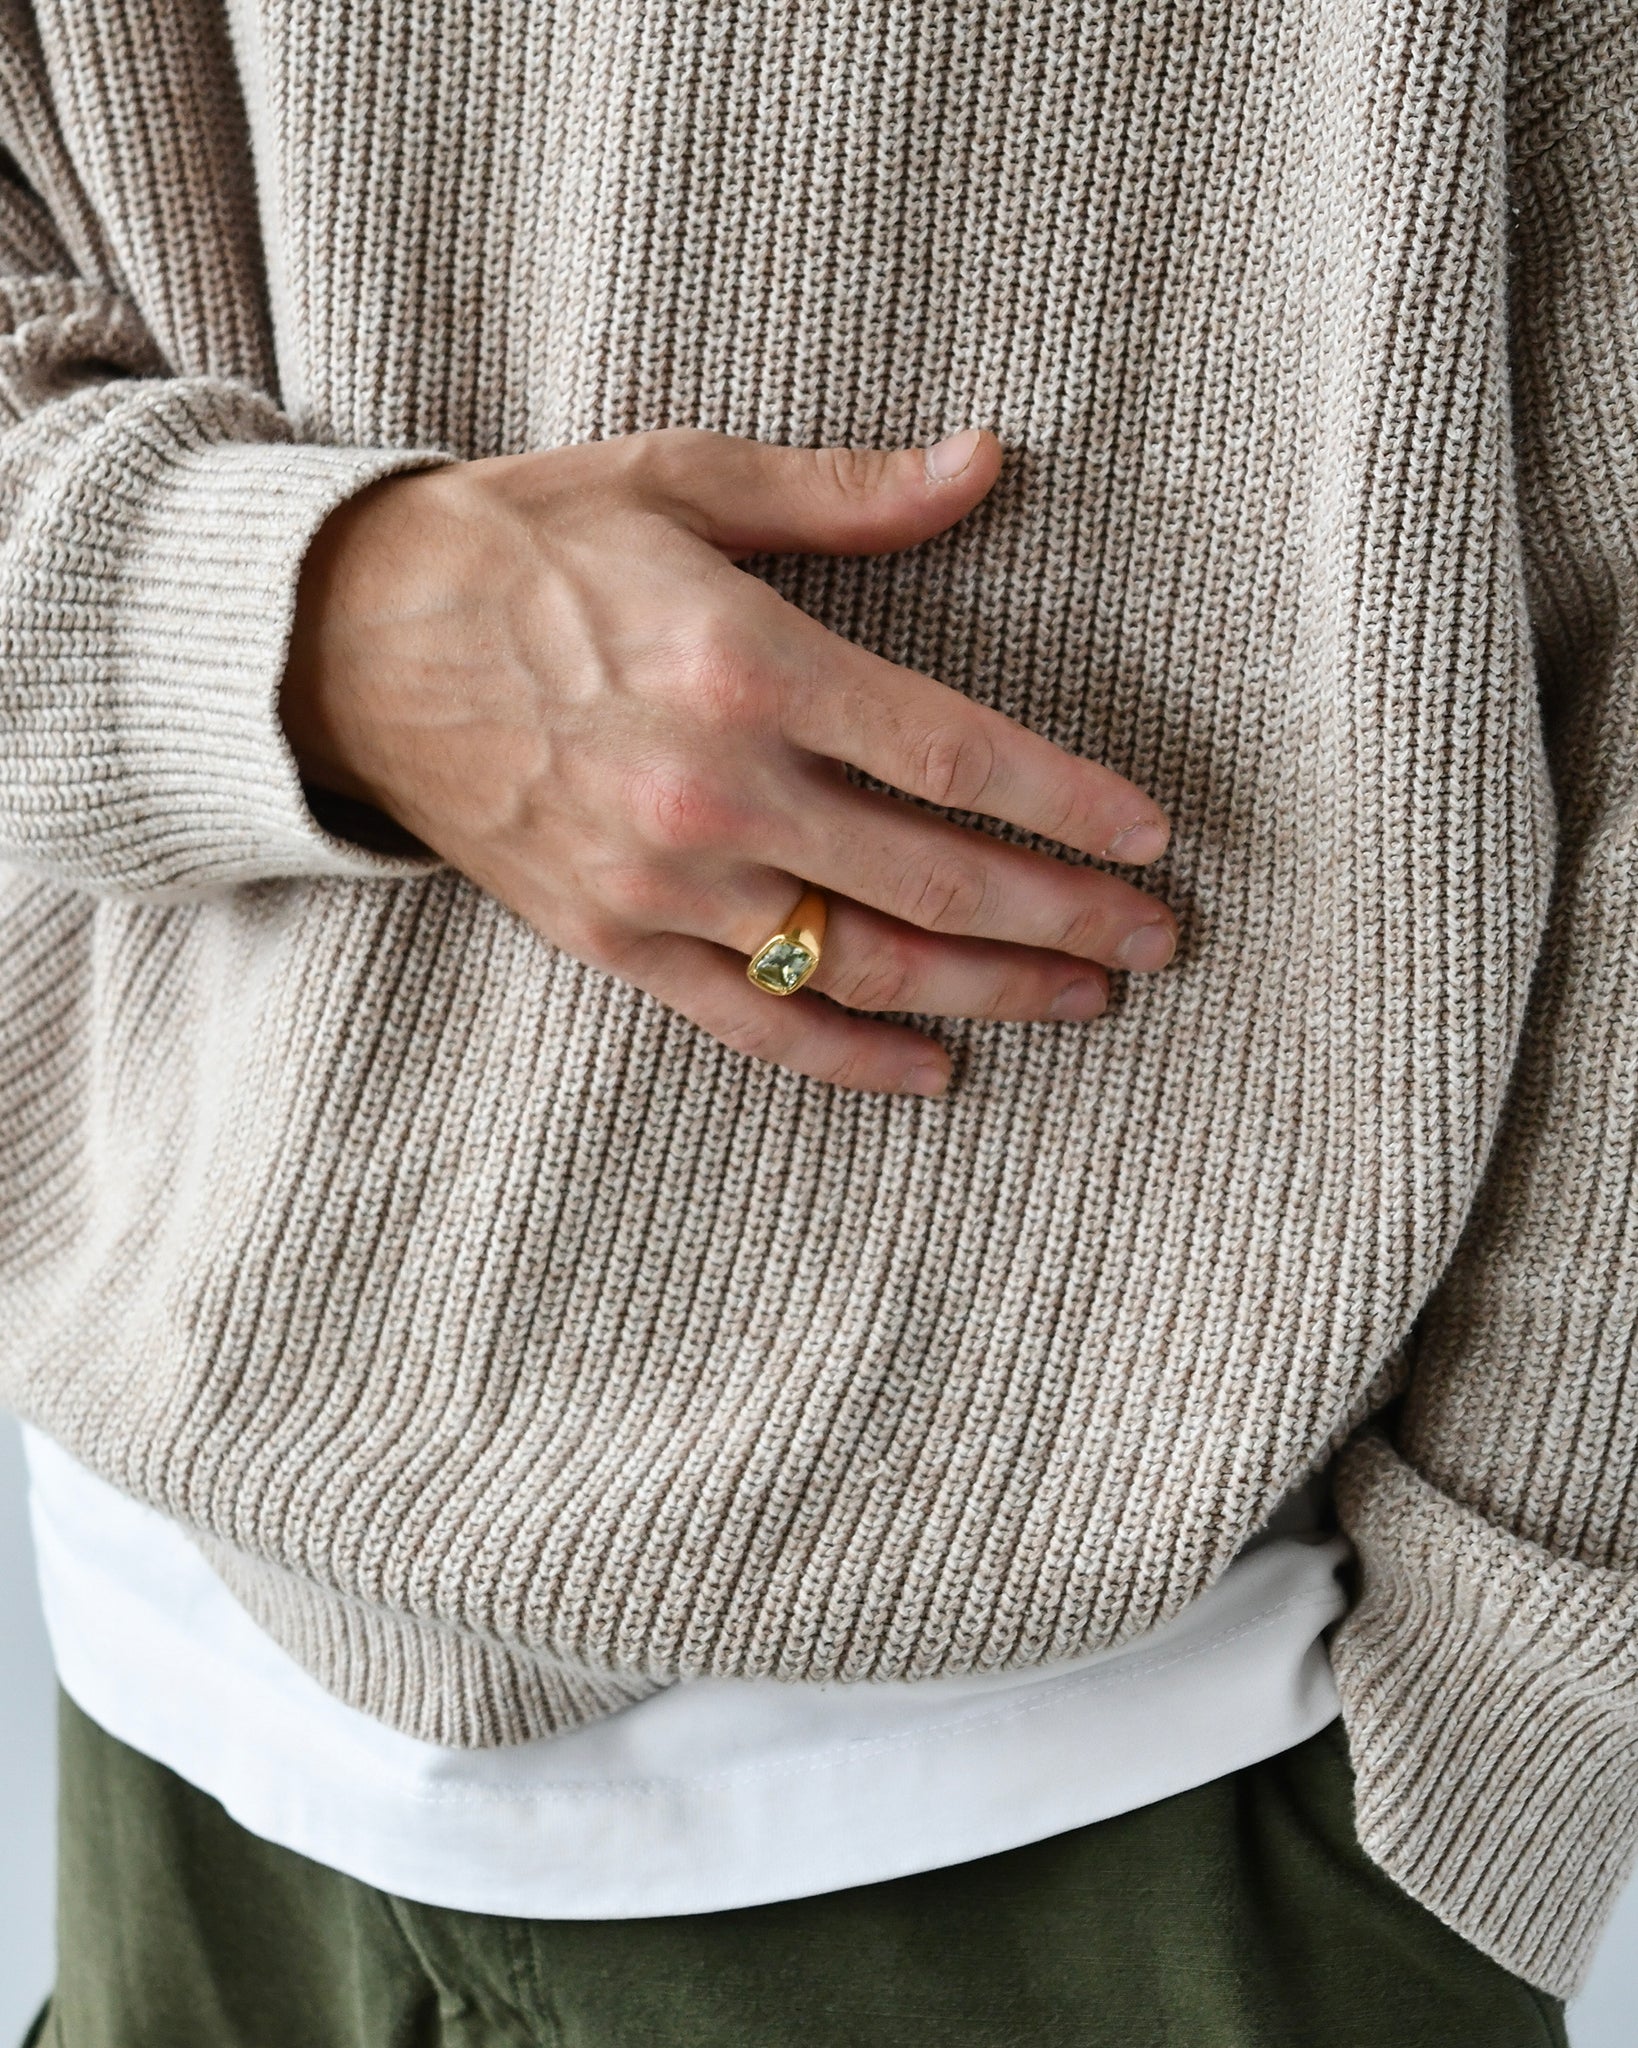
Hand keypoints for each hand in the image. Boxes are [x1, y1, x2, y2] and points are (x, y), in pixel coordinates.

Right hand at [280, 427, 1175, 1095]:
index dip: (1070, 804)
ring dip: (992, 993)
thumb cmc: (527, 545)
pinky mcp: (613, 943)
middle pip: (934, 880)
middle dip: (1064, 917)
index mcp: (748, 664)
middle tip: (1158, 941)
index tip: (1151, 837)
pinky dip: (850, 1058)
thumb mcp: (685, 481)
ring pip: (864, 965)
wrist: (349, 642)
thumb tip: (986, 462)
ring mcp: (663, 883)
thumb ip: (848, 496)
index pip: (956, 754)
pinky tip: (936, 1071)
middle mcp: (716, 790)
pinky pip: (754, 1024)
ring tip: (1086, 1001)